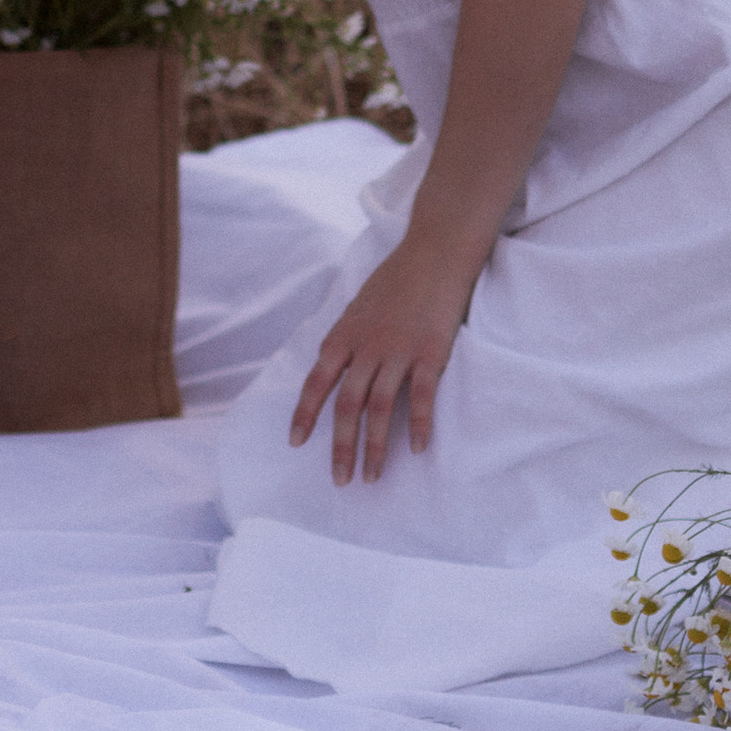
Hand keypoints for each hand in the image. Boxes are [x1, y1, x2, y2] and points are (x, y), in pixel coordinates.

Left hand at [287, 236, 473, 483]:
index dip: (305, 414)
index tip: (296, 443)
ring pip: (380, 407)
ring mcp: (398, 349)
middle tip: (339, 480)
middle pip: (347, 404)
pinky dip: (419, 425)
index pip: (317, 381)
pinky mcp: (430, 352)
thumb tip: (330, 365)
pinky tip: (419, 450)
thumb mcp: (358, 305)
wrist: (434, 250)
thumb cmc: (397, 279)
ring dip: (375, 447)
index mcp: (345, 335)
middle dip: (340, 446)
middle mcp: (367, 346)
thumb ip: (346, 338)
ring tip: (372, 477)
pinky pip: (421, 396)